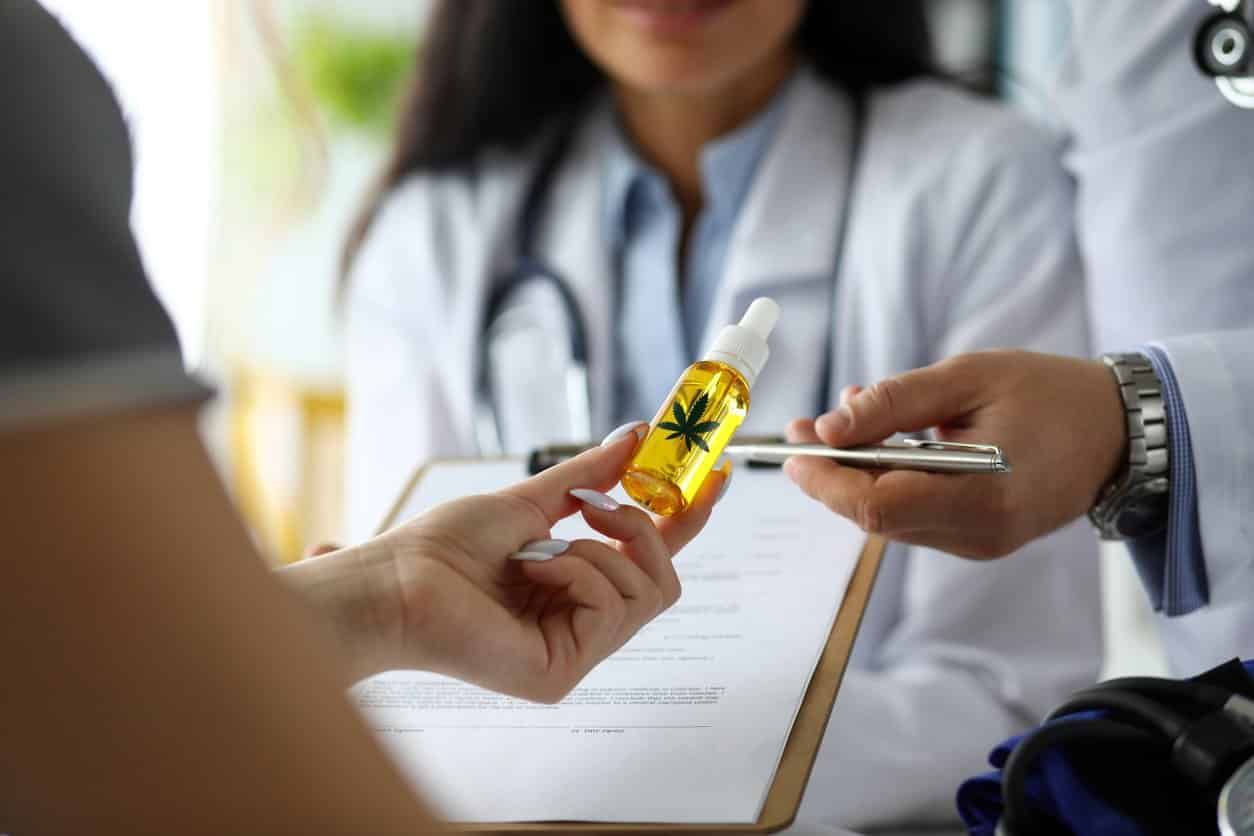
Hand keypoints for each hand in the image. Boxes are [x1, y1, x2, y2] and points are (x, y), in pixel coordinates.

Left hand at [286, 426, 726, 701]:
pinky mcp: (564, 673)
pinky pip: (613, 605)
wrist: (396, 578)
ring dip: (596, 551)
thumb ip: (589, 476)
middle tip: (596, 507)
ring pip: (647, 592)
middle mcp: (581, 628)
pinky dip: (578, 571)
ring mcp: (575, 654)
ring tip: (538, 550)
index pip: (648, 561)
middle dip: (642, 529)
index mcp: (575, 592)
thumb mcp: (531, 500)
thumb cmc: (446, 546)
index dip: (686, 521)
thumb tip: (638, 436)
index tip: (716, 474)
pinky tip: (534, 571)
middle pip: (665, 580)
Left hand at [782, 350, 1126, 558]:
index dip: (824, 480)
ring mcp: (977, 543)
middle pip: (874, 515)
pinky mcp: (977, 537)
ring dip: (856, 472)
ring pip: (889, 515)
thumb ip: (895, 403)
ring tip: (842, 420)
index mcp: (981, 499)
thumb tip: (828, 427)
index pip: (876, 506)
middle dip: (830, 473)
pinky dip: (887, 478)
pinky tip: (882, 439)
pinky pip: (913, 512)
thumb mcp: (969, 377)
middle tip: (800, 429)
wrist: (1119, 430)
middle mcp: (976, 534)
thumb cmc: (1049, 393)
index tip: (792, 448)